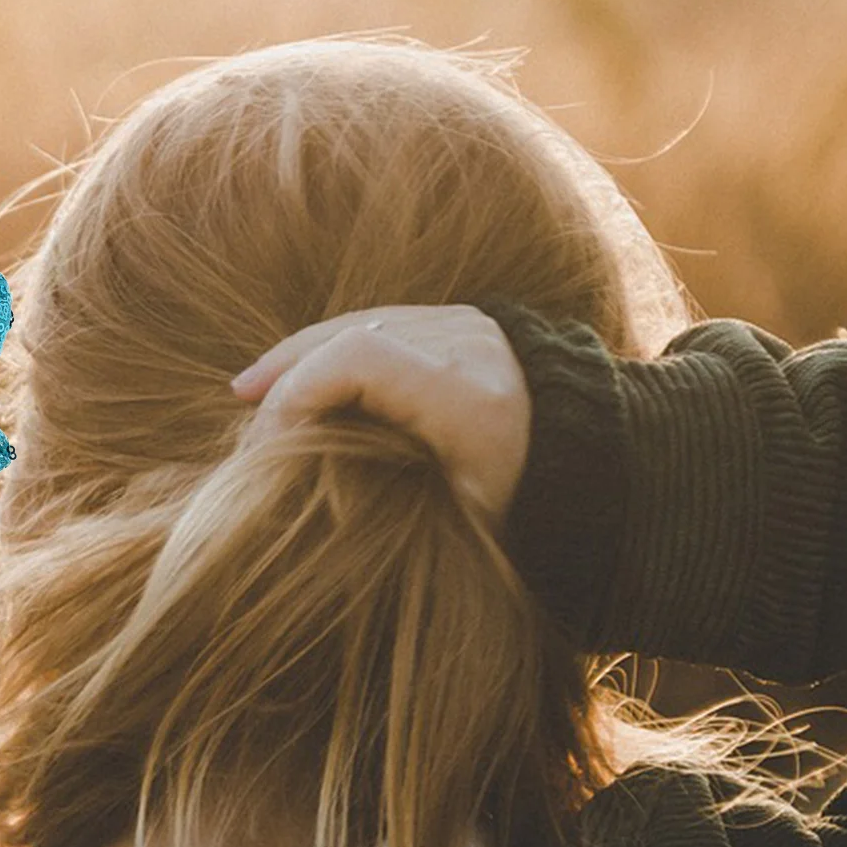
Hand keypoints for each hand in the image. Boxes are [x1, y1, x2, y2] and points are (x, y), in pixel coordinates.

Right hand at [228, 303, 530, 531]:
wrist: (603, 463)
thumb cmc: (528, 511)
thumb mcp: (464, 526)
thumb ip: (394, 506)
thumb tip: (305, 500)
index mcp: (471, 401)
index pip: (359, 358)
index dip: (300, 391)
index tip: (272, 442)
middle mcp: (471, 347)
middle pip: (351, 332)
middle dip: (287, 370)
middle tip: (243, 407)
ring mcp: (469, 324)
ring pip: (361, 321)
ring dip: (301, 355)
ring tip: (254, 388)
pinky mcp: (464, 320)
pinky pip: (381, 323)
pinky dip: (332, 347)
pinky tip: (300, 371)